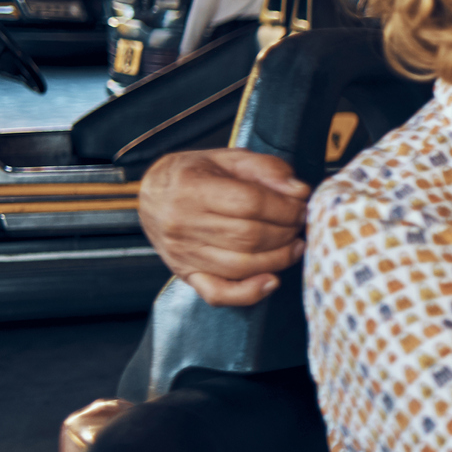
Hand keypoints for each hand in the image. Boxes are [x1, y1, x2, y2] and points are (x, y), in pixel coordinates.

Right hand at [139, 148, 309, 305]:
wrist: (150, 194)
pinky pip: (219, 293)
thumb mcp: (227, 158)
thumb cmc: (194, 174)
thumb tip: (298, 191)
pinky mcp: (186, 274)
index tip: (301, 206)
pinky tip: (271, 281)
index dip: (285, 208)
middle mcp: (183, 224)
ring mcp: (183, 253)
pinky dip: (248, 293)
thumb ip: (265, 168)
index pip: (250, 203)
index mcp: (192, 188)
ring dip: (279, 258)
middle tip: (299, 224)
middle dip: (286, 232)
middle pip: (249, 236)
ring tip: (295, 245)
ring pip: (241, 265)